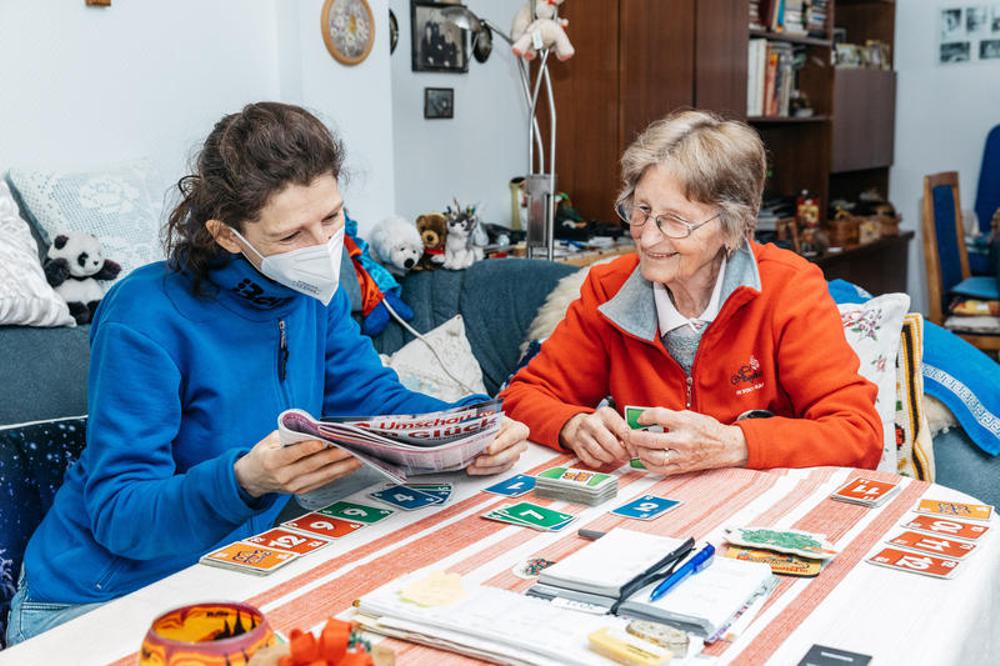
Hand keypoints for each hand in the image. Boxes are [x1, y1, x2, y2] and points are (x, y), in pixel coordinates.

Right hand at [234, 431, 361, 497]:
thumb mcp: (269, 440)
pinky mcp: (302, 491)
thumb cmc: (263, 455)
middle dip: (334, 456)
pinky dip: (338, 473)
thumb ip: (289, 435)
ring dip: (342, 466)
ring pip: (322, 475)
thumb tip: (313, 428)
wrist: (252, 479)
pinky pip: (323, 481)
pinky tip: (350, 466)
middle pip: (312, 465)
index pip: (292, 454)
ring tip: (357, 457)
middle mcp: (283, 476)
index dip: (308, 448)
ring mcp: (293, 486)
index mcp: (272, 461)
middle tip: (350, 447)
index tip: (323, 441)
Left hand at [467, 417, 529, 475]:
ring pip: (503, 464)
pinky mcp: (506, 465)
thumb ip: (487, 427)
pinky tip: (473, 469)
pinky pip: (496, 470)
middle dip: (492, 459)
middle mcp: (520, 444)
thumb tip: (476, 433)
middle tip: (478, 460)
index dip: (501, 443)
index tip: (488, 449)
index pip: (513, 437)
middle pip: (509, 454)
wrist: (492, 427)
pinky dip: (483, 470)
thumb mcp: (491, 419)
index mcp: (520, 430)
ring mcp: (514, 456)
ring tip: (472, 465)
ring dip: (486, 466)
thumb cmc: (493, 422)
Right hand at [558, 407, 631, 468]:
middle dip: (621, 454)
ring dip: (611, 458)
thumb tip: (636, 447)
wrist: (578, 425)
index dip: (631, 445)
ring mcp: (582, 434)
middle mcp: (591, 422)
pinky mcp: (576, 446)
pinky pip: (592, 461)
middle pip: (611, 444)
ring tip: (614, 456)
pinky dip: (599, 462)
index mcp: (605, 413)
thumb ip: (625, 431)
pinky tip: (602, 457)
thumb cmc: (602, 425)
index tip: (634, 451)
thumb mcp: (614, 421)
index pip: (623, 431)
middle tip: (626, 457)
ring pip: (601, 454)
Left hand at [628, 408, 747, 475]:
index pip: (657, 416)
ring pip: (653, 456)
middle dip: (635, 436)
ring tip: (637, 446)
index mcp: (685, 423)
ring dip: (640, 451)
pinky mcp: (682, 467)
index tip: (640, 418)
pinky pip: (659, 469)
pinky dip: (648, 464)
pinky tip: (644, 458)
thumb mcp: (690, 415)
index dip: (644, 416)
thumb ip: (669, 416)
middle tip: (630, 434)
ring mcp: (682, 456)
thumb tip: (647, 417)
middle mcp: (683, 440)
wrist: (726, 446)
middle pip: (651, 439)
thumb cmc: (708, 429)